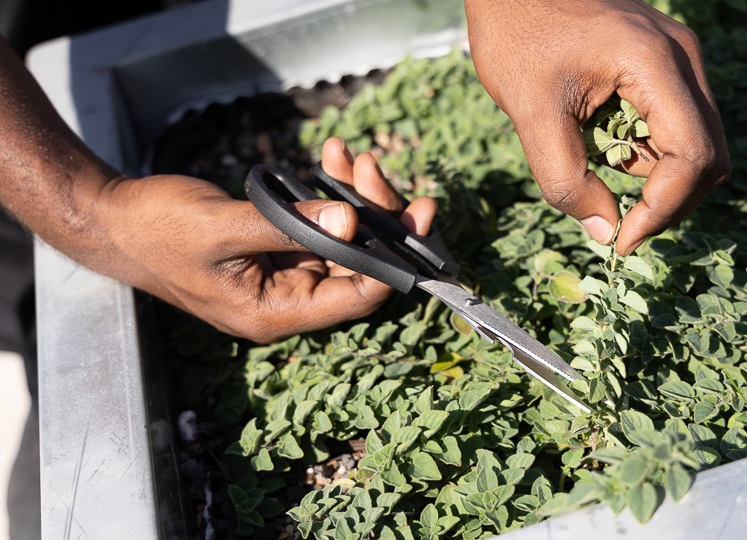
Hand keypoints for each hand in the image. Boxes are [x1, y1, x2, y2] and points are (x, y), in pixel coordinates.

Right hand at [98, 138, 435, 341]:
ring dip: (354, 199)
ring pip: (342, 242)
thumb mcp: (223, 227)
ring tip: (352, 157)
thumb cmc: (156, 229)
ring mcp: (282, 275)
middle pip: (356, 267)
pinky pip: (318, 227)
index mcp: (273, 313)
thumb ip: (290, 227)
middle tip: (378, 170)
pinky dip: (329, 196)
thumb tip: (353, 221)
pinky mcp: (276, 249)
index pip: (355, 297)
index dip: (391, 261)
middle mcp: (285, 300)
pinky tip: (334, 161)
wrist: (115, 218)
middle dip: (375, 217)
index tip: (415, 219)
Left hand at [465, 0, 729, 254]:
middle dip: (667, 202)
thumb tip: (605, 230)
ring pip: (698, 143)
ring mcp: (680, 57)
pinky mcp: (668, 62)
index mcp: (654, 62)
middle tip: (620, 226)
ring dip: (657, 178)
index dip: (662, 210)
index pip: (691, 156)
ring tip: (601, 170)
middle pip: (708, 155)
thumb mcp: (529, 112)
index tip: (622, 240)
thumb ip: (565, 178)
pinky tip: (606, 145)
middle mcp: (682, 57)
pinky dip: (649, 153)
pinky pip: (678, 124)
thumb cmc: (515, 33)